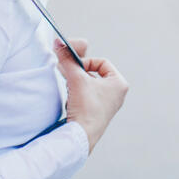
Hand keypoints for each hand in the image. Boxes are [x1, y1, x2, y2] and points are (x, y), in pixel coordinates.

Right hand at [53, 38, 128, 154]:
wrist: (82, 135)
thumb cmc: (86, 107)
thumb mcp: (76, 78)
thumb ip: (67, 60)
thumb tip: (58, 43)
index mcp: (119, 83)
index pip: (101, 62)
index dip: (86, 63)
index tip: (76, 70)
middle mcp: (118, 94)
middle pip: (95, 73)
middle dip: (81, 74)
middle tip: (71, 78)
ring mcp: (110, 104)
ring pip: (91, 85)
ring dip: (79, 84)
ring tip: (72, 91)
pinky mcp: (100, 113)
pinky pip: (89, 96)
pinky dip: (79, 95)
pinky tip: (73, 101)